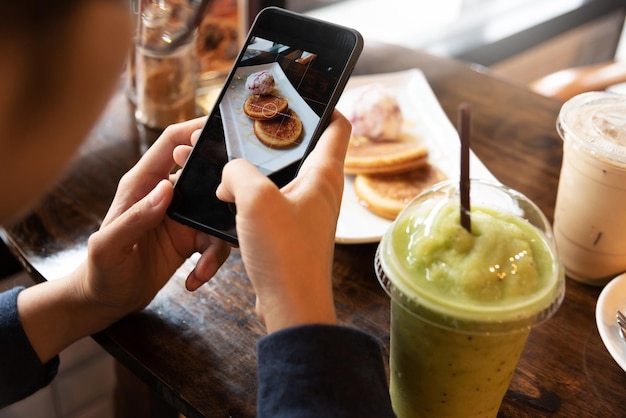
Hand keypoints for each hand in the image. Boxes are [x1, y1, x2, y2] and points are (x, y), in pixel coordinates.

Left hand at [82, 117, 230, 315]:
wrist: (108, 300)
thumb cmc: (101, 271)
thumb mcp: (110, 247)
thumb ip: (135, 217)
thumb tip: (166, 188)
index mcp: (142, 184)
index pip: (171, 143)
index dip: (194, 130)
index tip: (221, 131)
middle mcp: (165, 195)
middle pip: (204, 173)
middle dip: (223, 188)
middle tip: (233, 208)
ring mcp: (181, 216)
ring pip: (216, 211)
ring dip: (218, 241)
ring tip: (203, 269)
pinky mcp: (191, 238)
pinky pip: (215, 240)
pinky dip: (212, 262)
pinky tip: (195, 279)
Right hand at [215, 111, 350, 332]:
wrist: (292, 306)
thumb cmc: (284, 252)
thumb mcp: (254, 199)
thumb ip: (238, 172)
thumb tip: (230, 174)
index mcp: (324, 174)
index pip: (338, 126)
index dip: (324, 105)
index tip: (298, 96)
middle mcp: (321, 190)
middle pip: (305, 149)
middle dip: (276, 138)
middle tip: (247, 129)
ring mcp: (307, 212)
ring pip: (284, 178)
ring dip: (259, 171)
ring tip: (231, 165)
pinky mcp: (292, 232)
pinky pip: (273, 203)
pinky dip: (254, 197)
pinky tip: (230, 199)